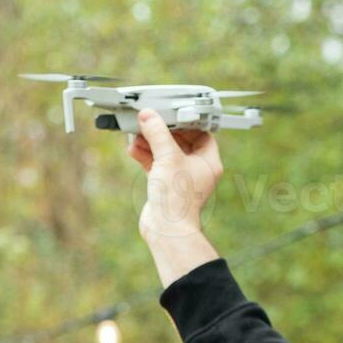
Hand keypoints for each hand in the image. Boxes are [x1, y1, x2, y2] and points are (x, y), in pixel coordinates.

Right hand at [126, 108, 222, 244]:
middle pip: (180, 141)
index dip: (186, 122)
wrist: (166, 230)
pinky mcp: (165, 186)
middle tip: (149, 121)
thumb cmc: (177, 198)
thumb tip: (148, 115)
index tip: (170, 113)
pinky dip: (145, 156)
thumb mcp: (168, 157)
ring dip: (150, 143)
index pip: (201, 133)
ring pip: (165, 153)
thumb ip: (157, 133)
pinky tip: (133, 149)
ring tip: (136, 135)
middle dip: (162, 132)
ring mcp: (180, 178)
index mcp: (208, 162)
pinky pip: (155, 165)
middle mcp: (197, 170)